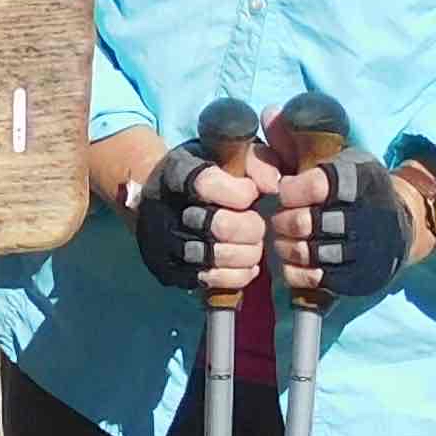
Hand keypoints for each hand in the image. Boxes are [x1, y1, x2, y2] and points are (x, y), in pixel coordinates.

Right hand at [129, 142, 271, 297]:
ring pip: (219, 257)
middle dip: (251, 226)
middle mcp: (163, 209)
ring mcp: (163, 244)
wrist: (164, 200)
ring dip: (248, 252)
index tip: (252, 193)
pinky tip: (246, 262)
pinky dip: (239, 274)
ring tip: (252, 243)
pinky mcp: (169, 272)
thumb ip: (257, 162)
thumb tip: (272, 186)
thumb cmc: (208, 175)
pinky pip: (214, 281)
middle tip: (256, 222)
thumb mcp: (230, 154)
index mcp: (176, 173)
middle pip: (219, 226)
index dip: (240, 193)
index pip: (208, 185)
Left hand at [267, 149, 424, 304]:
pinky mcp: (358, 278)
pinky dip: (293, 268)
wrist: (401, 227)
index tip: (285, 191)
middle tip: (280, 217)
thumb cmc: (357, 188)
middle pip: (303, 223)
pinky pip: (310, 278)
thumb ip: (299, 141)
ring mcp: (364, 251)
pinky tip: (295, 258)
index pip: (315, 186)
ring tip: (285, 237)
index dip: (290, 190)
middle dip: (282, 220)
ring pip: (304, 252)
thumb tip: (267, 114)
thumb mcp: (339, 158)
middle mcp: (367, 216)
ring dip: (285, 245)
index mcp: (361, 180)